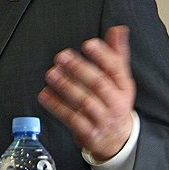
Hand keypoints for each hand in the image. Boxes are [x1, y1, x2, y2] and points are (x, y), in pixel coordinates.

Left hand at [37, 25, 134, 161]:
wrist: (117, 140)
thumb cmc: (114, 102)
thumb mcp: (120, 79)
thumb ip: (116, 54)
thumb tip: (118, 29)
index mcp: (124, 86)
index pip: (116, 69)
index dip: (103, 55)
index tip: (88, 44)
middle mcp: (115, 102)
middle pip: (98, 84)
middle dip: (79, 68)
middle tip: (61, 56)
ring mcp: (102, 119)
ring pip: (85, 101)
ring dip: (66, 86)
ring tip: (52, 73)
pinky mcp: (89, 132)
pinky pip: (72, 119)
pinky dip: (57, 106)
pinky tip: (45, 95)